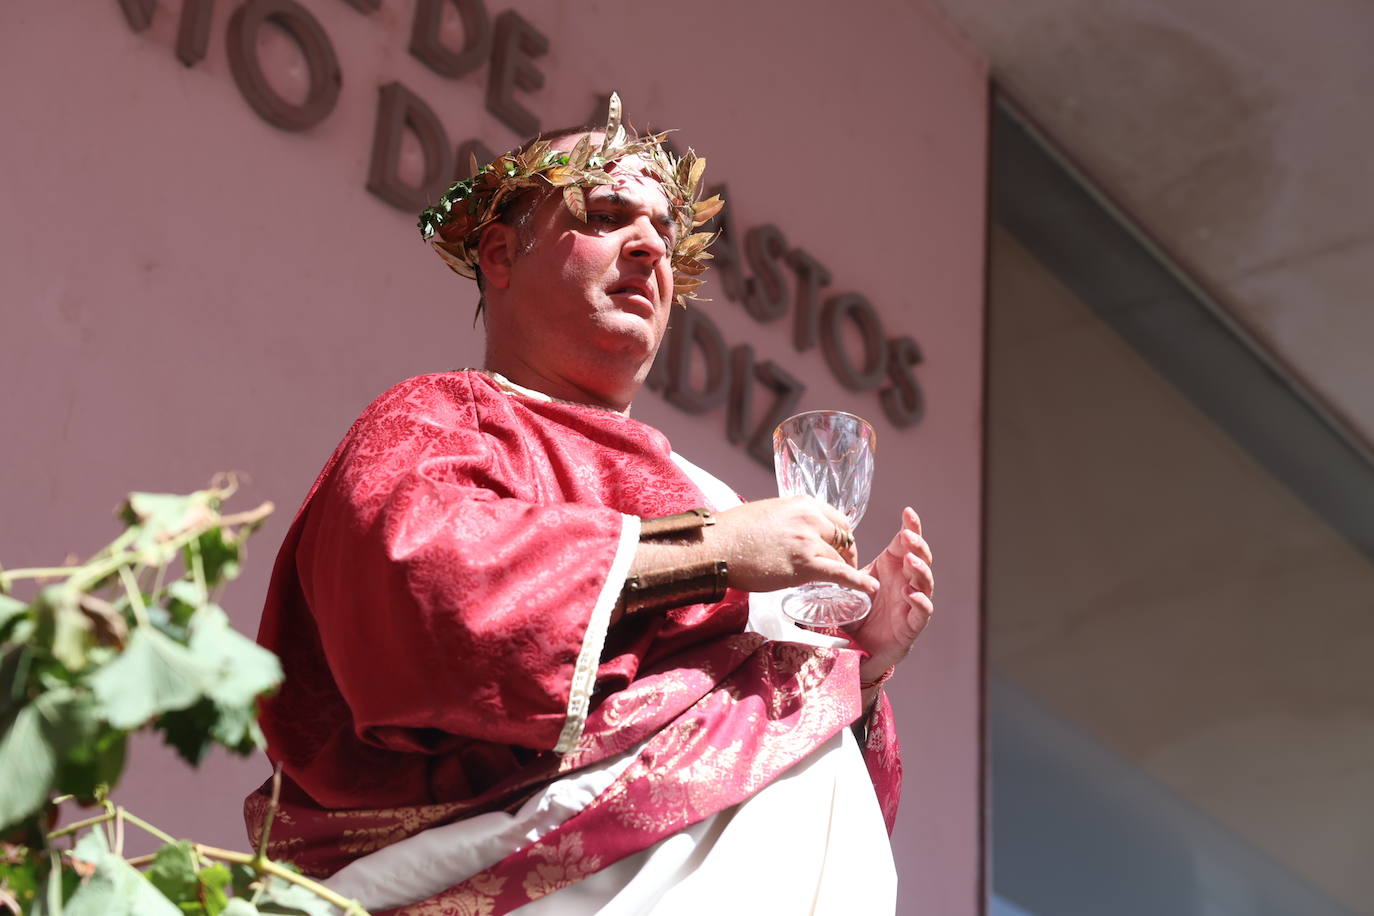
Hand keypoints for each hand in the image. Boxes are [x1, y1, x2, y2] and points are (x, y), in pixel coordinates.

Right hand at [706, 496, 878, 595]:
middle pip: (844, 537)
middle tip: (843, 569)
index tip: (840, 550)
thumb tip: (794, 537)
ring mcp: (808, 539)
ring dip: (845, 571)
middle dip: (847, 554)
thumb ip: (788, 522)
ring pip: (840, 557)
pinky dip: (858, 582)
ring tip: (847, 585)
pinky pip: (840, 573)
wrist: (715, 546)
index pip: (837, 519)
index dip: (842, 538)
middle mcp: (810, 517)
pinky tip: (870, 590)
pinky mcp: (805, 562)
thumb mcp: (767, 515)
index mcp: (802, 503)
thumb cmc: (733, 533)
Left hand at [845, 507, 933, 682]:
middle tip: (908, 537)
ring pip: (925, 583)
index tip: (907, 512)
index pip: (906, 544)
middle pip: (921, 558)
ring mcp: (912, 602)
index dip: (910, 527)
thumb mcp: (848, 585)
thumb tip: (817, 549)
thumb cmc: (857, 612)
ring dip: (920, 570)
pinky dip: (920, 602)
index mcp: (892, 568)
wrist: (858, 647)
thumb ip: (840, 569)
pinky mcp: (912, 625)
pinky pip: (922, 612)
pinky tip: (911, 593)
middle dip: (917, 546)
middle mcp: (906, 581)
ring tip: (910, 561)